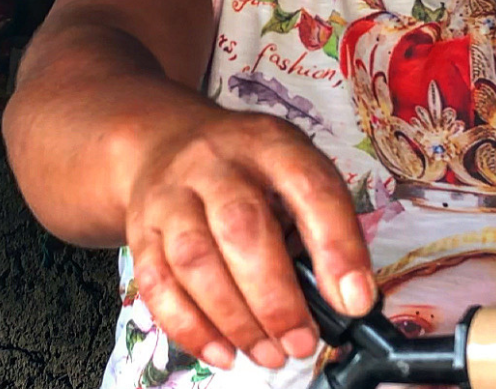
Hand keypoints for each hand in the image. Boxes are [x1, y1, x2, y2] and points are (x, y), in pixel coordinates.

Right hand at [124, 111, 375, 371]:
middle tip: (302, 342)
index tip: (354, 302)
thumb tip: (347, 300)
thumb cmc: (247, 170)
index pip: (309, 186)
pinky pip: (156, 283)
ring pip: (194, 258)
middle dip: (276, 297)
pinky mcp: (140, 229)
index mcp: (269, 142)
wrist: (164, 142)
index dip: (336, 246)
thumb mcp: (291, 172)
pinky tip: (222, 352)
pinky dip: (190, 327)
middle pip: (241, 225)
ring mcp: (170, 194)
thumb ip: (319, 225)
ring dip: (234, 318)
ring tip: (269, 354)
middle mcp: (214, 161)